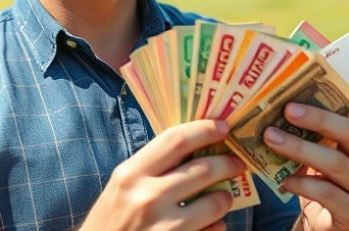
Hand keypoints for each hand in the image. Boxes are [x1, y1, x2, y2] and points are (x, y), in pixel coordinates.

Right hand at [80, 120, 246, 230]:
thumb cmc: (111, 222)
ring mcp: (164, 228)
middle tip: (238, 163)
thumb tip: (194, 146)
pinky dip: (216, 226)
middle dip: (228, 163)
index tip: (223, 127)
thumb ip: (152, 167)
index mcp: (131, 175)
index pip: (176, 140)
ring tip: (223, 197)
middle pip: (203, 169)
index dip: (205, 129)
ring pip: (215, 203)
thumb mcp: (122, 187)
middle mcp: (147, 198)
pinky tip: (209, 225)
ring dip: (225, 198)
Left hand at [263, 103, 348, 230]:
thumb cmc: (318, 185)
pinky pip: (327, 192)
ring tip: (272, 141)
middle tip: (284, 115)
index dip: (321, 113)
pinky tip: (283, 181)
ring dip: (300, 149)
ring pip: (336, 164)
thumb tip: (280, 113)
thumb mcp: (318, 160)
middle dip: (315, 121)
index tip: (290, 106)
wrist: (321, 226)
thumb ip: (313, 140)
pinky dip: (302, 183)